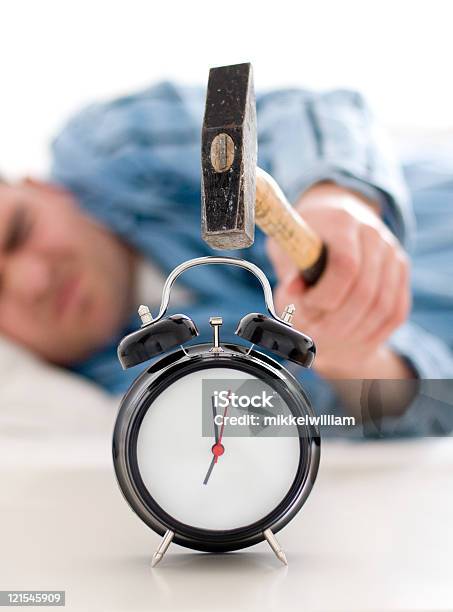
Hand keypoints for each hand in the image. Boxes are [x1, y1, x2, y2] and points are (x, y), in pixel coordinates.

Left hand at [267, 183, 411, 378]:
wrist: (332, 219)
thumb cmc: (305, 239)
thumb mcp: (289, 247)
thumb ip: (291, 271)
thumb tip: (292, 292)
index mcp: (343, 222)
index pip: (345, 266)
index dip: (325, 296)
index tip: (305, 305)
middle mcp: (375, 235)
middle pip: (366, 292)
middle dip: (337, 322)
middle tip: (314, 332)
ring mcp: (392, 254)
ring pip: (383, 307)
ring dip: (354, 331)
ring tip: (329, 337)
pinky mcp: (401, 272)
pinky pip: (396, 312)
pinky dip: (374, 331)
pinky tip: (352, 336)